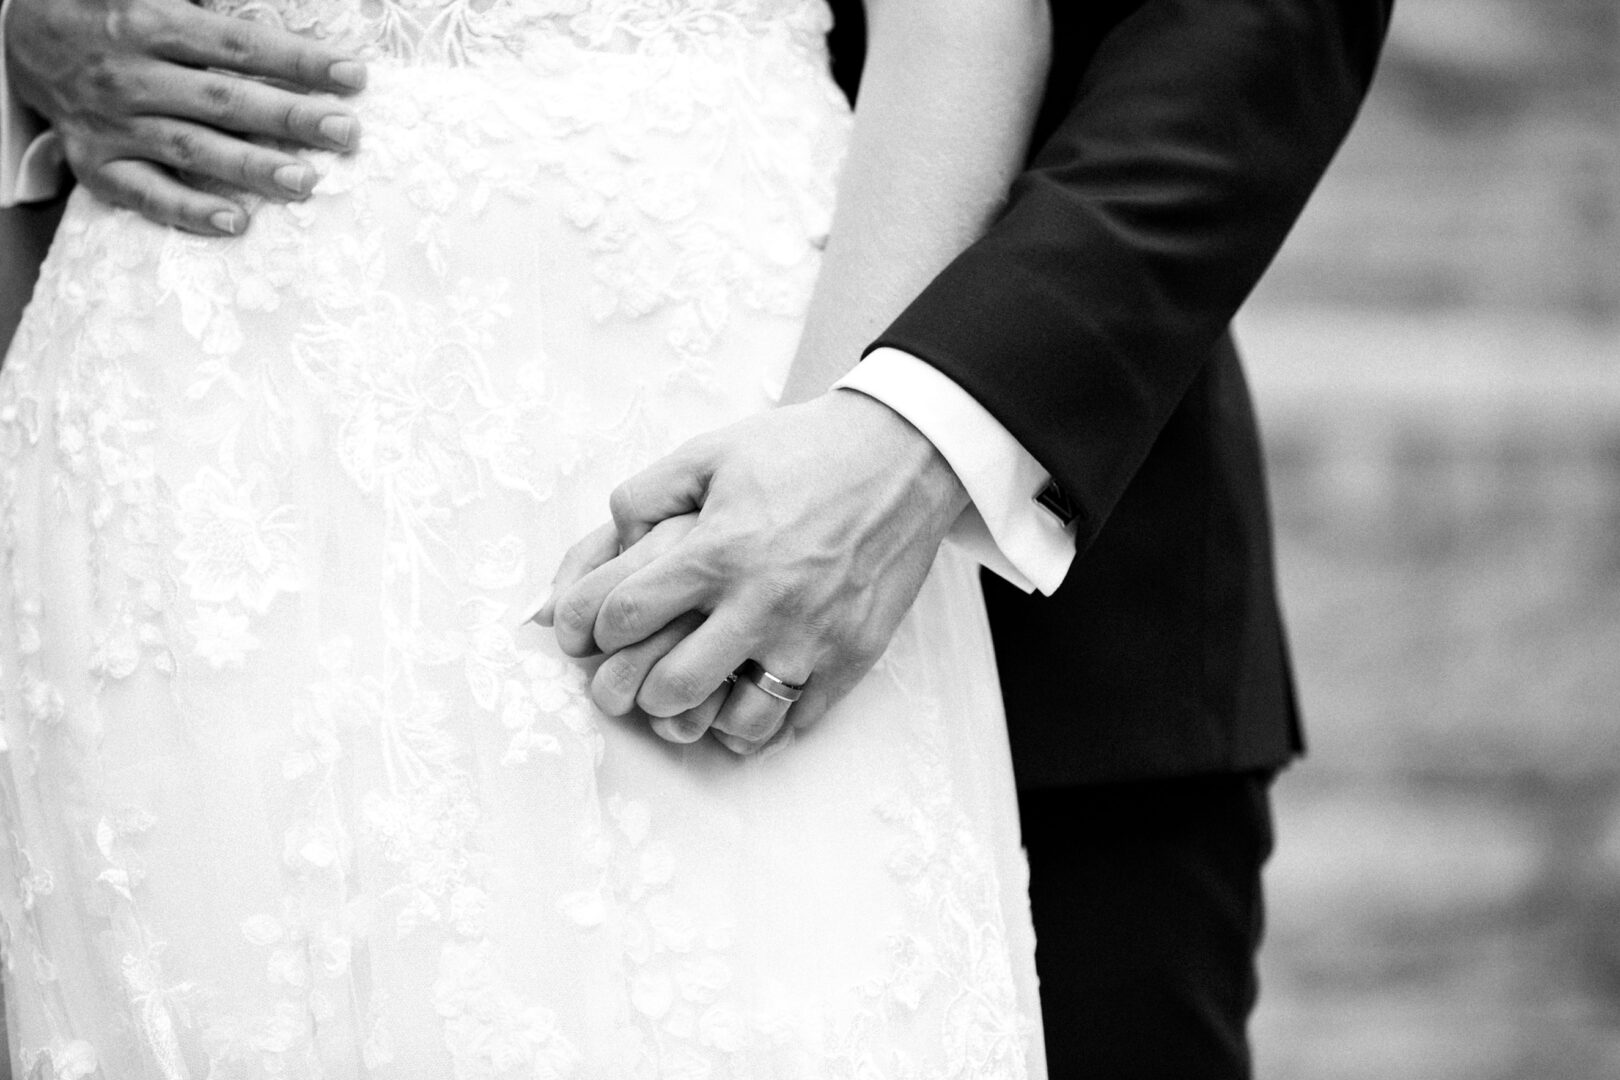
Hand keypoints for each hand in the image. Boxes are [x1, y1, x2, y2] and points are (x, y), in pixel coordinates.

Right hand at [6, 0, 366, 235]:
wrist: (21, 34)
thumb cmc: (112, 8)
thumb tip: (272, 1)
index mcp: (151, 21)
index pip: (239, 44)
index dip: (298, 60)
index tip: (354, 76)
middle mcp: (131, 75)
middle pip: (223, 99)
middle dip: (289, 117)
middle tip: (346, 132)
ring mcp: (113, 123)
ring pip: (191, 149)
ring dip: (251, 167)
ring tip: (307, 182)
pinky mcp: (96, 163)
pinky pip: (144, 193)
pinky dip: (188, 211)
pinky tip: (235, 223)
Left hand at [537, 391, 969, 753]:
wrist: (901, 454)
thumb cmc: (801, 450)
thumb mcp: (710, 452)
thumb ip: (645, 494)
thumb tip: (612, 545)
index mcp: (717, 552)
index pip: (625, 616)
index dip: (594, 629)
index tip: (599, 630)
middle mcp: (761, 603)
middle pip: (672, 687)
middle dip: (642, 691)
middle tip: (641, 677)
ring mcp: (811, 637)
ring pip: (739, 722)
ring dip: (710, 715)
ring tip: (702, 693)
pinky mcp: (853, 656)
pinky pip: (798, 721)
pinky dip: (766, 721)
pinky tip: (750, 695)